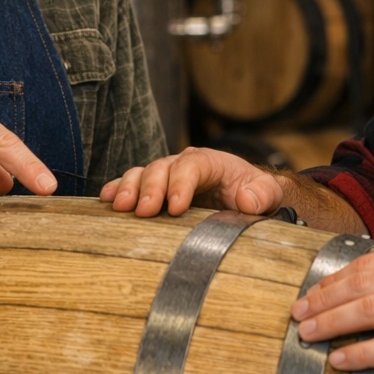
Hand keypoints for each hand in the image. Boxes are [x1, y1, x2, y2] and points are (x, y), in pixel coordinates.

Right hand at [99, 146, 284, 216]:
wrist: (247, 197)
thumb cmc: (255, 195)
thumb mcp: (268, 194)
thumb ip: (262, 194)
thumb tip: (246, 200)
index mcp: (211, 162)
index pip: (192, 166)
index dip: (181, 184)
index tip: (176, 208)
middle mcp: (184, 164)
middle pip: (162, 168)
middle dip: (151, 188)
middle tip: (144, 211)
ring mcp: (167, 176)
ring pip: (143, 173)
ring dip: (129, 188)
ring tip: (120, 206)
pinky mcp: (155, 189)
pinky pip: (132, 184)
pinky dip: (117, 189)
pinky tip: (105, 200)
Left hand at [293, 243, 373, 373]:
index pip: (364, 265)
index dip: (332, 280)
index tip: (312, 294)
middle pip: (358, 285)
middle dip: (322, 300)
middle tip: (299, 314)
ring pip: (366, 312)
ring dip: (331, 323)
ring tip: (309, 334)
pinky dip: (359, 353)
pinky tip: (341, 359)